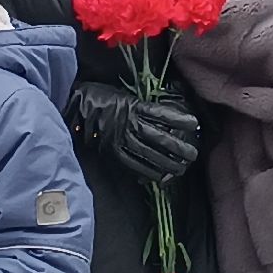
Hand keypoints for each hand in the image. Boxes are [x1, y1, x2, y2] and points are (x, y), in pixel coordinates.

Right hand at [68, 82, 199, 183]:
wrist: (77, 107)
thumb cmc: (103, 97)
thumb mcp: (126, 95)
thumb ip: (144, 106)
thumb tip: (166, 113)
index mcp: (135, 106)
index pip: (162, 114)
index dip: (179, 120)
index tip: (195, 123)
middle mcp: (130, 123)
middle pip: (160, 137)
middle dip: (178, 147)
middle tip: (193, 153)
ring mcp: (122, 138)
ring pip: (149, 153)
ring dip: (168, 163)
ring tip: (182, 168)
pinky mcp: (114, 150)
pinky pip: (133, 164)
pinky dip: (148, 171)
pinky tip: (160, 177)